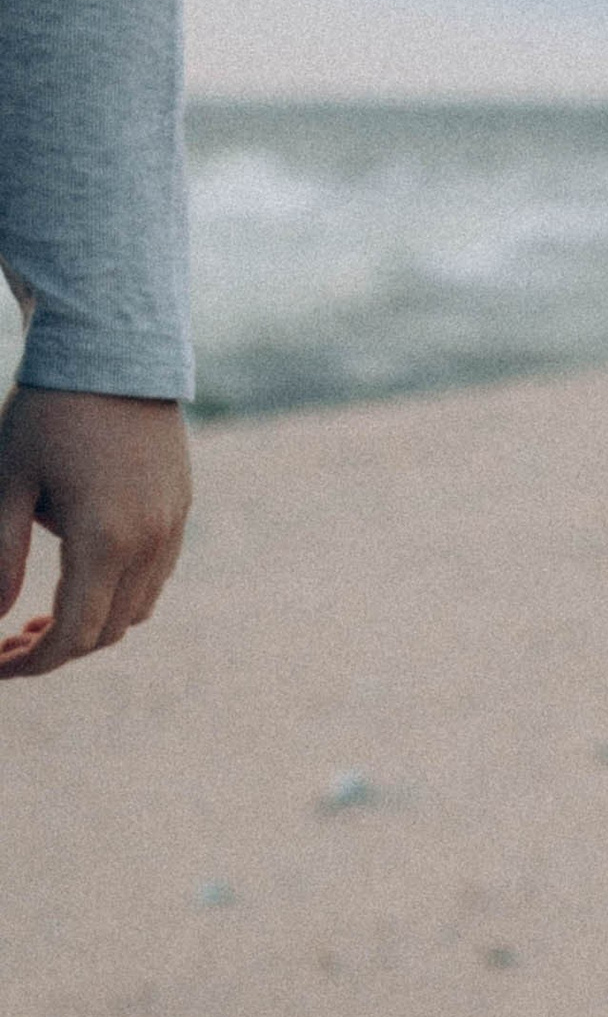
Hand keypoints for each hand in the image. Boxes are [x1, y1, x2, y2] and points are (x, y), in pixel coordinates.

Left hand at [0, 388, 191, 679]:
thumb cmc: (47, 412)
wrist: (113, 350)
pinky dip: (117, 595)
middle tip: (10, 642)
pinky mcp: (180, 510)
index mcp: (102, 540)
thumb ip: (0, 557)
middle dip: (56, 650)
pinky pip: (154, 577)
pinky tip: (82, 576)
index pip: (72, 634)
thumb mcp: (8, 483)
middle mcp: (147, 543)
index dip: (33, 663)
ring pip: (135, 610)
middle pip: (106, 632)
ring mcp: (171, 528)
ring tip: (42, 614)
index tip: (0, 666)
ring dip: (90, 624)